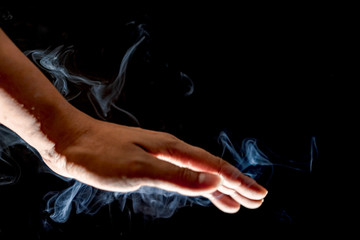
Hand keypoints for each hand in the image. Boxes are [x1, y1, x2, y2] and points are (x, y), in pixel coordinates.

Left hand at [45, 117, 267, 212]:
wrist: (69, 142)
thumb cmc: (100, 155)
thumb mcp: (139, 168)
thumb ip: (177, 176)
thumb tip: (214, 180)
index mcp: (172, 150)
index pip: (214, 167)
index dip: (238, 181)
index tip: (259, 194)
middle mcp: (170, 151)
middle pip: (211, 169)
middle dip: (235, 185)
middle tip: (257, 200)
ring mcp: (159, 157)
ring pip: (197, 175)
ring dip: (218, 188)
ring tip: (235, 203)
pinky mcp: (148, 165)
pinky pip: (181, 178)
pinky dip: (195, 188)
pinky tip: (198, 193)